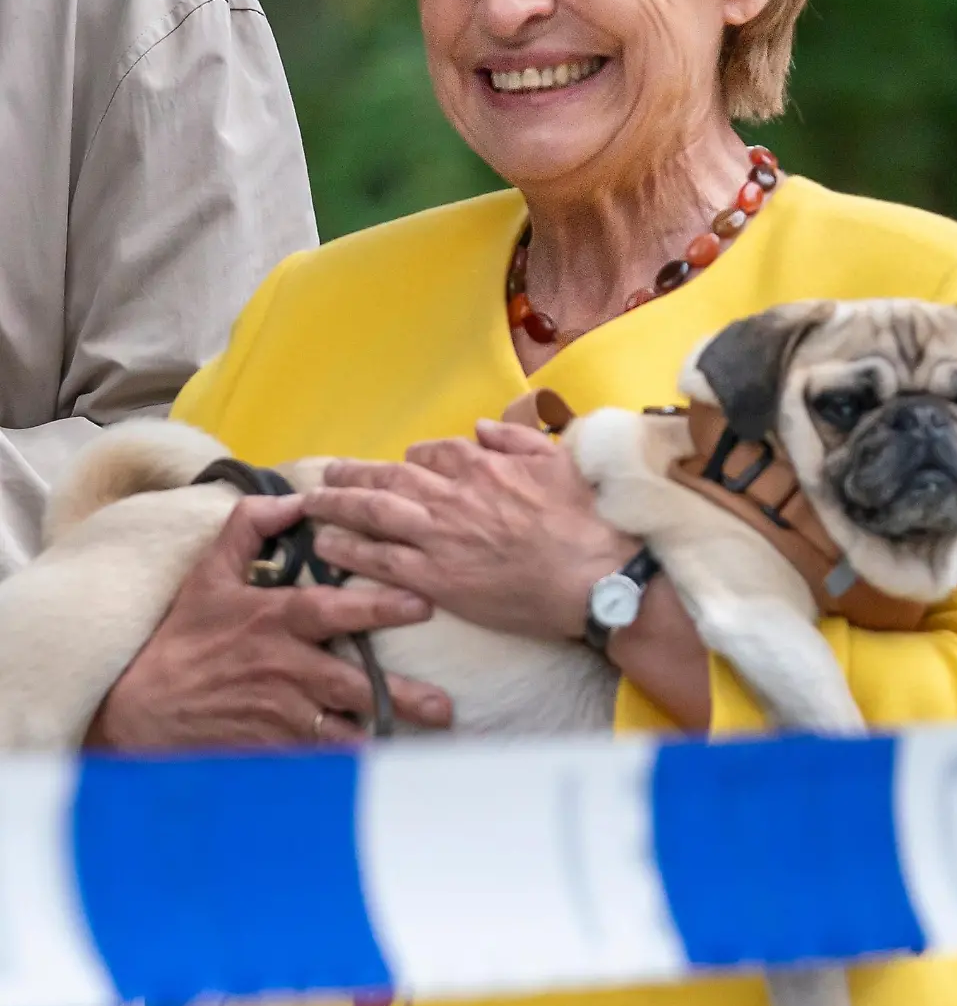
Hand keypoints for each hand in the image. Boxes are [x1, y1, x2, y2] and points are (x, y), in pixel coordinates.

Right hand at [84, 494, 452, 751]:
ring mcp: (278, 714)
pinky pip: (318, 760)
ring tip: (428, 742)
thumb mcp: (209, 574)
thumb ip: (250, 526)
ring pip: (341, 730)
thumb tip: (298, 499)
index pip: (332, 612)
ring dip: (382, 736)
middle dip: (400, 695)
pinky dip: (348, 763)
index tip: (422, 605)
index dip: (377, 608)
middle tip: (444, 706)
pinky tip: (383, 769)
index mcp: (273, 620)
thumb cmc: (184, 637)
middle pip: (350, 683)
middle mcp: (282, 669)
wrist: (142, 708)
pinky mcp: (271, 749)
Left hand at [306, 420, 635, 640]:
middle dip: (353, 474)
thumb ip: (516, 439)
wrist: (594, 575)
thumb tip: (483, 427)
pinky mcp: (435, 578)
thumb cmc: (584, 520)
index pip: (431, 453)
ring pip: (373, 513)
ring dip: (337, 504)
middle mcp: (450, 496)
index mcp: (480, 465)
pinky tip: (325, 544)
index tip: (403, 466)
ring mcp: (438, 537)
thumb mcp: (557, 461)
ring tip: (312, 502)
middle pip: (388, 478)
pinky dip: (348, 549)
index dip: (412, 460)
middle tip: (327, 473)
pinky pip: (379, 559)